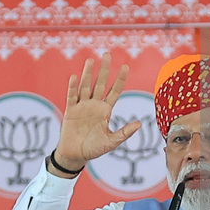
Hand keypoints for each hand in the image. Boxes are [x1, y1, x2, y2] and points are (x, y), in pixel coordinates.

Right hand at [50, 54, 140, 176]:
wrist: (76, 155)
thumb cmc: (94, 149)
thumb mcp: (112, 142)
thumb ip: (124, 132)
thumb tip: (139, 123)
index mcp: (106, 111)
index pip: (114, 91)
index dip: (120, 79)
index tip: (125, 66)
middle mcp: (95, 105)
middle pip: (100, 84)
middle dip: (104, 70)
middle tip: (107, 54)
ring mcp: (82, 106)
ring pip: (86, 86)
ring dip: (88, 74)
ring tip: (91, 60)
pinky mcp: (70, 111)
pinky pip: (72, 96)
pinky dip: (73, 87)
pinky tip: (74, 76)